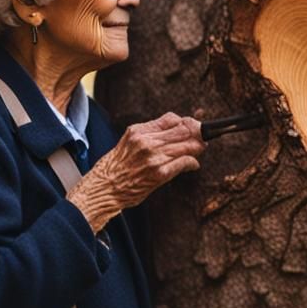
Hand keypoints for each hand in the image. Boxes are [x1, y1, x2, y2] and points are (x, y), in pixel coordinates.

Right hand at [68, 112, 204, 231]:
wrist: (104, 189)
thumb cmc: (115, 168)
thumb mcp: (128, 142)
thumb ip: (149, 135)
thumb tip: (174, 129)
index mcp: (138, 131)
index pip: (171, 118)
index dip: (185, 122)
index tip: (191, 126)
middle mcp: (147, 142)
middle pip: (183, 130)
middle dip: (197, 132)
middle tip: (202, 137)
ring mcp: (154, 158)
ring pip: (188, 145)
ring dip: (198, 147)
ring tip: (199, 150)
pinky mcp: (160, 174)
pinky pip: (185, 162)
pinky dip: (193, 162)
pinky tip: (192, 164)